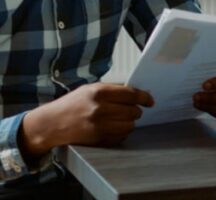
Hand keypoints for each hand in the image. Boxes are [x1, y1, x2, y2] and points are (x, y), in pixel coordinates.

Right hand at [19, 83, 153, 157]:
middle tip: (130, 109)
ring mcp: (99, 126)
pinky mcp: (98, 139)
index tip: (149, 100)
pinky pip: (121, 136)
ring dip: (129, 122)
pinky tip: (112, 127)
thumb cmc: (72, 104)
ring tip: (119, 119)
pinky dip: (121, 132)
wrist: (51, 124)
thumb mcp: (90, 89)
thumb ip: (113, 90)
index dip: (144, 98)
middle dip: (135, 110)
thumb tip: (138, 94)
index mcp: (98, 93)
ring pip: (130, 125)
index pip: (131, 95)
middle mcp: (99, 109)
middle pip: (133, 111)